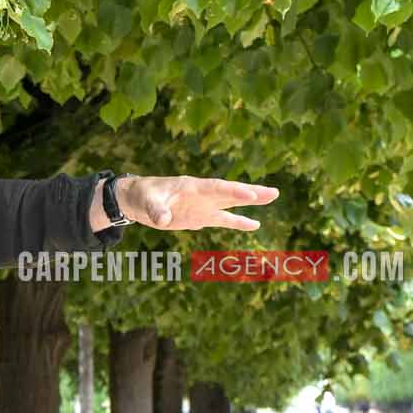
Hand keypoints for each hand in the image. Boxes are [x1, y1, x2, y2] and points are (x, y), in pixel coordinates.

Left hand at [92, 173, 279, 233]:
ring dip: (251, 204)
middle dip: (252, 193)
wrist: (138, 200)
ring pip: (231, 204)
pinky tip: (255, 225)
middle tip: (274, 193)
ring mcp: (203, 206)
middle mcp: (202, 195)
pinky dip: (238, 223)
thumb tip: (163, 220)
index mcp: (192, 187)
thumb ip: (156, 210)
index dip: (233, 192)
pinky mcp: (200, 217)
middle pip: (231, 192)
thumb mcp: (146, 202)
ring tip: (272, 198)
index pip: (216, 188)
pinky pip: (222, 219)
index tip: (250, 195)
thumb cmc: (142, 195)